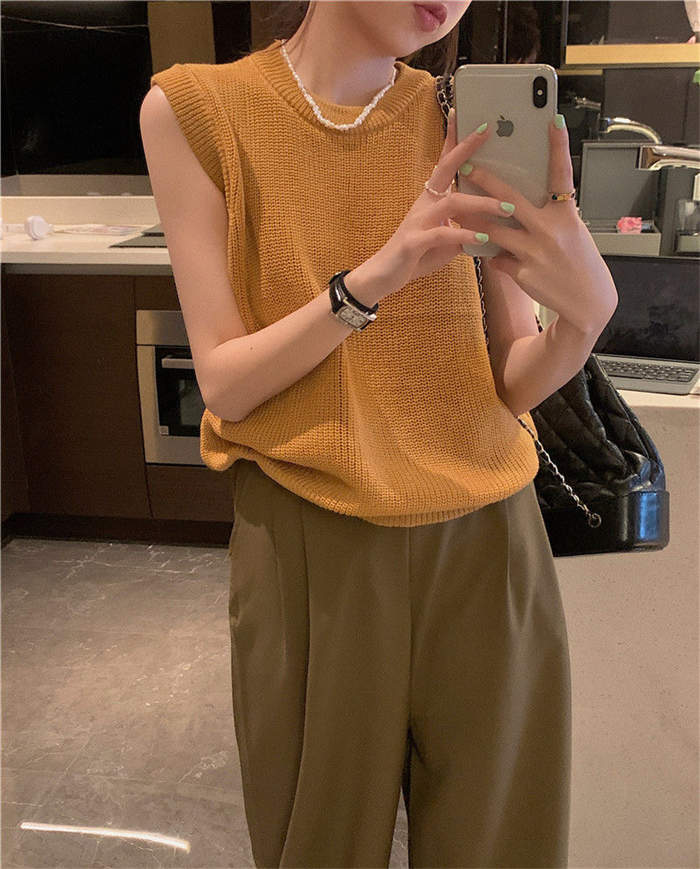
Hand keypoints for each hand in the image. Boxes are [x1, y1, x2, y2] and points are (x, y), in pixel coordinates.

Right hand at [366, 107, 508, 301]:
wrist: (384, 275)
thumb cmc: (415, 255)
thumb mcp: (445, 239)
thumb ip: (463, 227)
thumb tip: (488, 224)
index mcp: (431, 199)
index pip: (444, 162)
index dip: (454, 139)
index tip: (467, 115)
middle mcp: (424, 204)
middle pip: (445, 167)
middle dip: (466, 147)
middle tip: (487, 130)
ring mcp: (418, 221)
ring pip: (452, 202)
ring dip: (481, 203)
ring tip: (506, 208)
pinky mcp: (414, 242)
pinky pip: (442, 234)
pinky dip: (464, 235)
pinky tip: (481, 239)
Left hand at [464, 116, 617, 332]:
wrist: (587, 301)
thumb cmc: (577, 260)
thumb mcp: (571, 232)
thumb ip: (548, 215)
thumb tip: (518, 202)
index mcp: (565, 215)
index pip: (561, 175)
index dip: (559, 147)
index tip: (553, 120)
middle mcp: (550, 231)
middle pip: (511, 201)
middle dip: (487, 182)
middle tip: (468, 166)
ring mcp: (535, 253)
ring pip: (494, 232)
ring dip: (474, 222)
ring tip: (458, 212)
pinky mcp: (523, 273)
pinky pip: (497, 260)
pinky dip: (492, 256)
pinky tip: (489, 256)